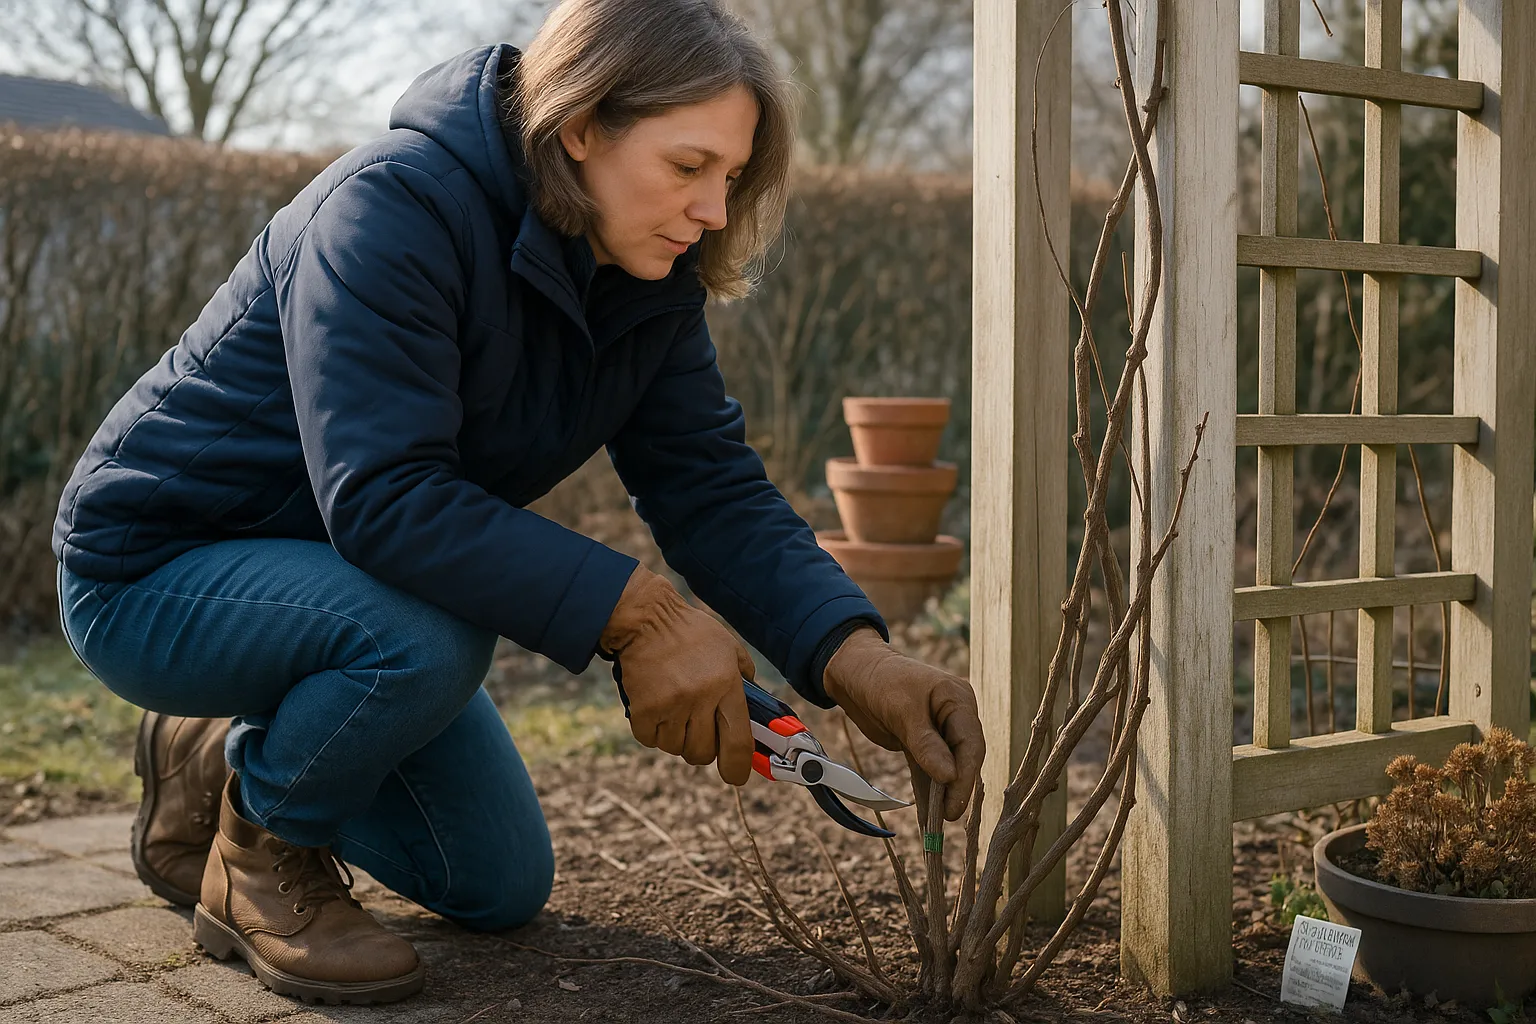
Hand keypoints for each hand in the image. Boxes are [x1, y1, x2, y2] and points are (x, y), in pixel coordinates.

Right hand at [601, 565, 753, 786]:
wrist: (646, 619)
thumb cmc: (690, 632)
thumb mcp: (728, 648)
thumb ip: (743, 679)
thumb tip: (754, 713)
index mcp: (727, 684)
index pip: (738, 741)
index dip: (738, 767)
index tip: (735, 777)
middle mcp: (701, 698)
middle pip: (703, 753)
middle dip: (701, 748)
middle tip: (696, 728)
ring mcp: (671, 705)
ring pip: (675, 748)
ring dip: (675, 737)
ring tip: (674, 710)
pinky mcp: (644, 709)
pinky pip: (650, 740)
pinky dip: (652, 731)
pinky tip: (654, 708)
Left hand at [823, 627, 984, 820]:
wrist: (854, 673)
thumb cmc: (881, 681)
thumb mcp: (902, 710)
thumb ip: (926, 743)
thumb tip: (950, 776)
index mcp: (958, 700)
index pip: (970, 743)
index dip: (965, 776)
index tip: (956, 804)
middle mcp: (954, 716)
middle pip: (963, 758)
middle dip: (956, 789)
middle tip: (947, 818)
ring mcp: (940, 732)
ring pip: (946, 768)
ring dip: (941, 795)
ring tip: (937, 825)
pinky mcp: (922, 744)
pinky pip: (928, 771)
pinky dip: (927, 792)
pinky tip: (927, 817)